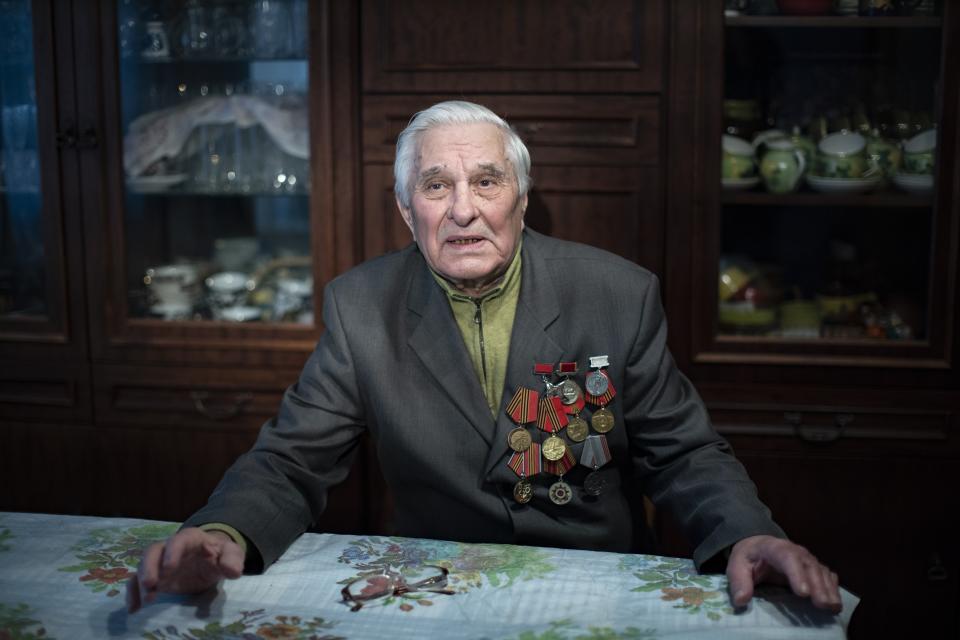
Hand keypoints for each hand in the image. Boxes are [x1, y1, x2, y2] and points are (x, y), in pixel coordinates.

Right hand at [126, 527, 243, 612]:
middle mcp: (170, 548)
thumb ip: (233, 559)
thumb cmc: (220, 554)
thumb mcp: (232, 553)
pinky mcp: (155, 577)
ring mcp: (160, 562)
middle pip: (154, 551)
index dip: (172, 552)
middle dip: (149, 566)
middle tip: (150, 584)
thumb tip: (232, 570)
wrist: (212, 558)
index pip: (179, 540)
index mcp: (191, 539)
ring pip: (143, 566)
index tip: (169, 568)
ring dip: (140, 581)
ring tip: (147, 599)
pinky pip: (138, 582)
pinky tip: (133, 608)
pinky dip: (133, 594)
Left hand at [726, 535, 840, 611]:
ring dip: (829, 589)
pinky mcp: (814, 567)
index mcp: (774, 548)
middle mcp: (795, 551)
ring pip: (821, 571)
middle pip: (809, 566)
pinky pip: (827, 576)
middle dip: (818, 586)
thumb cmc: (748, 558)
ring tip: (833, 607)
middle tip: (823, 604)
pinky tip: (836, 603)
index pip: (787, 557)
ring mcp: (807, 559)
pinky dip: (833, 588)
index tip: (803, 593)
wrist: (758, 546)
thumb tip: (741, 600)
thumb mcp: (737, 567)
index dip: (797, 574)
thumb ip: (739, 582)